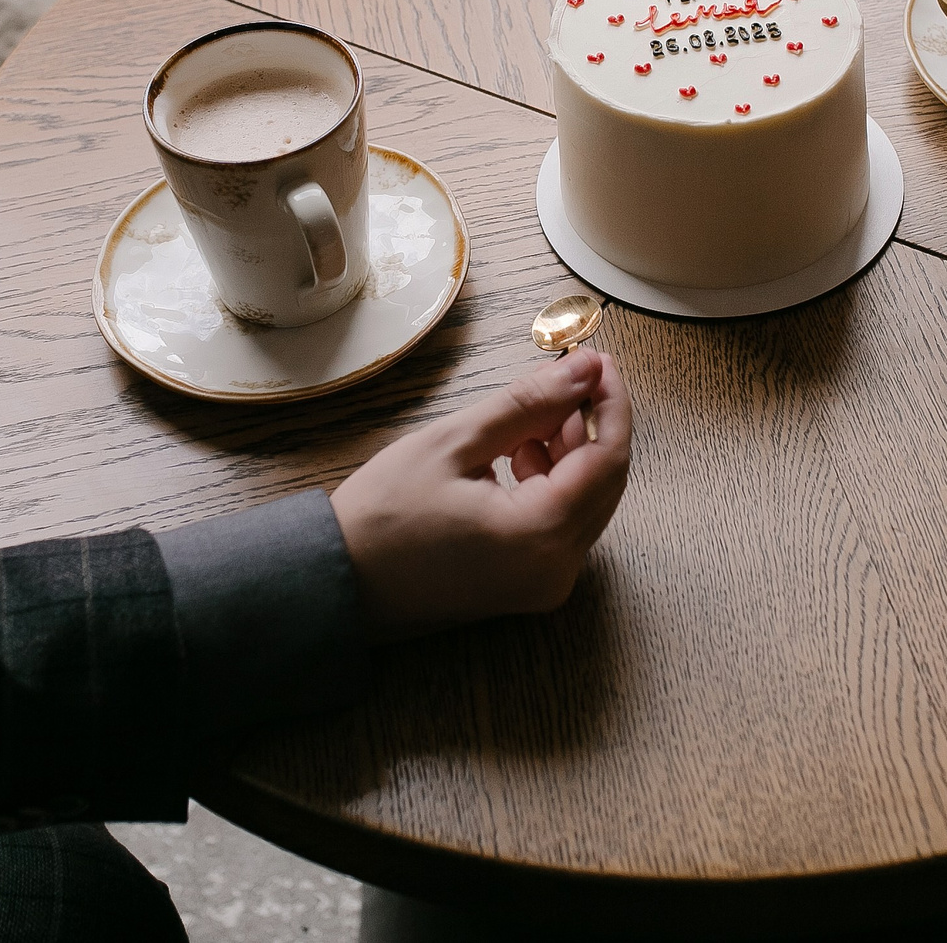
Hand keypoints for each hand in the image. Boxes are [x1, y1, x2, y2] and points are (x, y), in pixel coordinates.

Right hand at [331, 350, 632, 642]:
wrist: (337, 583)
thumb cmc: (382, 518)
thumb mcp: (454, 443)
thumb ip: (529, 404)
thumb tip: (586, 370)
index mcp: (540, 536)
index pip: (607, 457)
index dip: (609, 402)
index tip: (598, 360)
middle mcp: (555, 570)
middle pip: (604, 480)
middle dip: (589, 424)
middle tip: (566, 377)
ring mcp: (544, 584)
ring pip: (586, 500)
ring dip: (569, 453)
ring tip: (525, 420)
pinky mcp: (529, 585)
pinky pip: (563, 523)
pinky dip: (553, 483)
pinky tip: (517, 456)